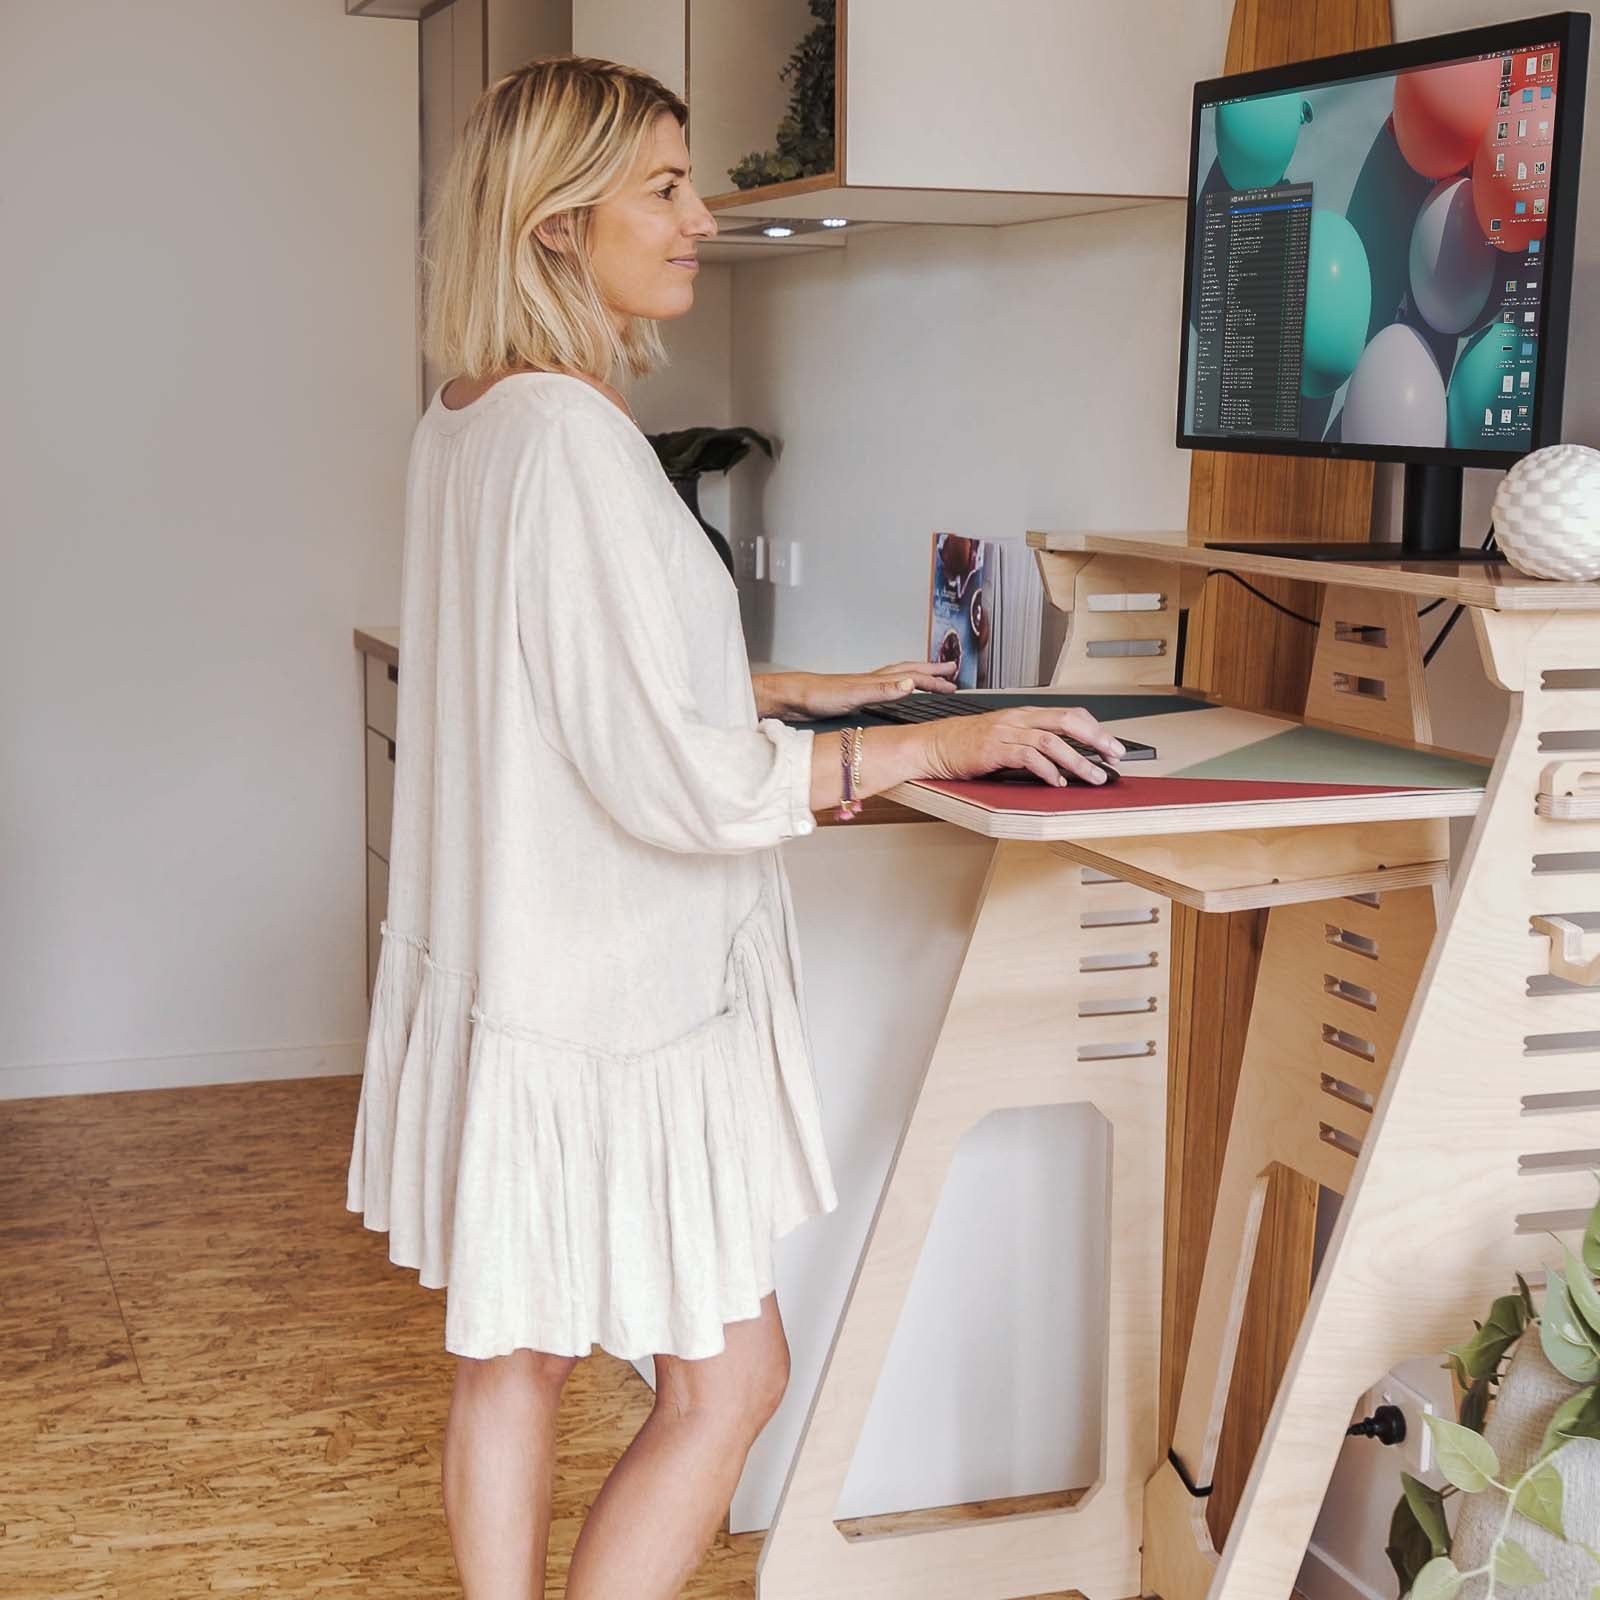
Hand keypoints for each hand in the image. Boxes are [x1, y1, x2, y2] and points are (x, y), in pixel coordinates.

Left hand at [784, 660, 958, 718]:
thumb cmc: (819, 696)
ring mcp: (863, 687)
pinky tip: (895, 694)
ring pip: (898, 677)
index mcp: (877, 680)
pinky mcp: (854, 696)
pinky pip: (885, 688)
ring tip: (929, 679)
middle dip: (931, 672)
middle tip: (951, 673)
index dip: (935, 678)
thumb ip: (883, 690)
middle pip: (909, 672)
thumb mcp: (855, 695)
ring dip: (916, 676)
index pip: (914, 676)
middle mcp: (872, 681)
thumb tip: (911, 683)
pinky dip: (898, 687)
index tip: (954, 680)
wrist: (793, 697)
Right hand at [919, 704, 1125, 786]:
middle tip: (1114, 756)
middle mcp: (1018, 719)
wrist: (933, 745)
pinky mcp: (994, 749)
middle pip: (1067, 721)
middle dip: (1096, 739)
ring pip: (1052, 741)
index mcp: (1023, 715)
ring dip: (1078, 760)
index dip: (1095, 729)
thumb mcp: (1003, 739)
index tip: (1111, 746)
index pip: (1069, 714)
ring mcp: (1006, 732)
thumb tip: (1063, 762)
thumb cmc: (965, 745)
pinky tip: (1057, 782)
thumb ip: (1030, 745)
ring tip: (1093, 776)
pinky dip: (1047, 770)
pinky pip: (1028, 756)